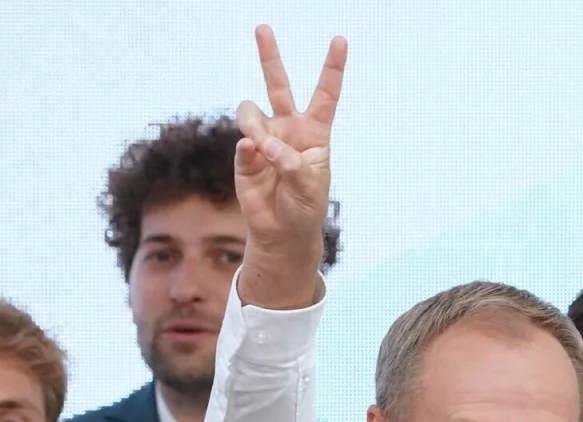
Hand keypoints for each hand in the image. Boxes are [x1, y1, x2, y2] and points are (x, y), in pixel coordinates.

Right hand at [235, 26, 347, 303]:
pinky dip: (248, 149)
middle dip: (269, 56)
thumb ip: (290, 162)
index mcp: (314, 132)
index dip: (332, 68)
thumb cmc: (305, 207)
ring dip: (254, 123)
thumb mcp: (309, 186)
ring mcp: (263, 138)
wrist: (282, 232)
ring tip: (261, 145)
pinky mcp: (245, 155)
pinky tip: (255, 155)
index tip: (340, 40)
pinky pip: (242, 141)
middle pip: (278, 84)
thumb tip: (262, 143)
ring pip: (251, 111)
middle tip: (263, 27)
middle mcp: (288, 128)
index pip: (325, 95)